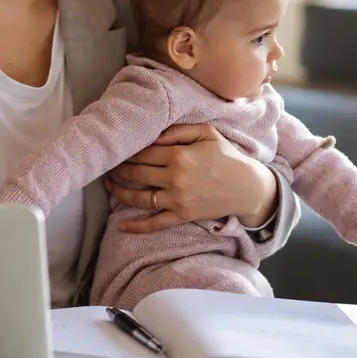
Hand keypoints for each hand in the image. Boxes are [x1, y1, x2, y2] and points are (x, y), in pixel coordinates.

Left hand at [105, 123, 277, 234]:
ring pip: (139, 198)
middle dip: (118, 168)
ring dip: (118, 191)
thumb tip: (151, 134)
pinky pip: (155, 223)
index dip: (126, 150)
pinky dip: (136, 227)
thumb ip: (177, 130)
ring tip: (108, 184)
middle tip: (108, 164)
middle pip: (136, 173)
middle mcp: (174, 178)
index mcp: (179, 155)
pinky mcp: (182, 216)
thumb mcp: (206, 133)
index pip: (142, 152)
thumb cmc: (226, 156)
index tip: (117, 148)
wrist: (248, 187)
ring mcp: (177, 199)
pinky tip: (120, 226)